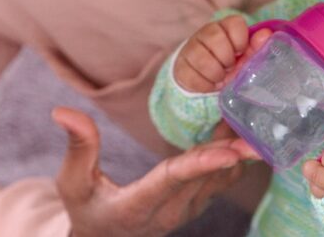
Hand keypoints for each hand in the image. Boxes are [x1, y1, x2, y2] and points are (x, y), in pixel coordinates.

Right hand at [51, 107, 257, 236]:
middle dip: (233, 153)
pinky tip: (248, 129)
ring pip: (220, 178)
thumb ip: (77, 147)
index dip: (200, 166)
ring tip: (261, 122)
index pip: (172, 182)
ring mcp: (188, 210)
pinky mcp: (198, 203)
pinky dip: (236, 155)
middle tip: (258, 131)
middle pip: (205, 178)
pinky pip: (222, 178)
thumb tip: (62, 111)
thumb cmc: (86, 208)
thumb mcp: (72, 183)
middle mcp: (170, 212)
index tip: (226, 152)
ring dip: (239, 151)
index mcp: (138, 207)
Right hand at [174, 15, 270, 92]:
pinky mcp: (181, 65)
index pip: (234, 23)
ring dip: (216, 73)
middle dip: (226, 59)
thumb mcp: (245, 58)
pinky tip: (209, 83)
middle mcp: (206, 33)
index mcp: (225, 27)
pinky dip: (205, 85)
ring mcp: (191, 48)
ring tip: (220, 76)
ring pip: (202, 58)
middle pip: (215, 38)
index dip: (239, 41)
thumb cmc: (230, 65)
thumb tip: (267, 34)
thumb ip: (256, 48)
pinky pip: (193, 76)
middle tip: (229, 67)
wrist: (206, 79)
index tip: (240, 52)